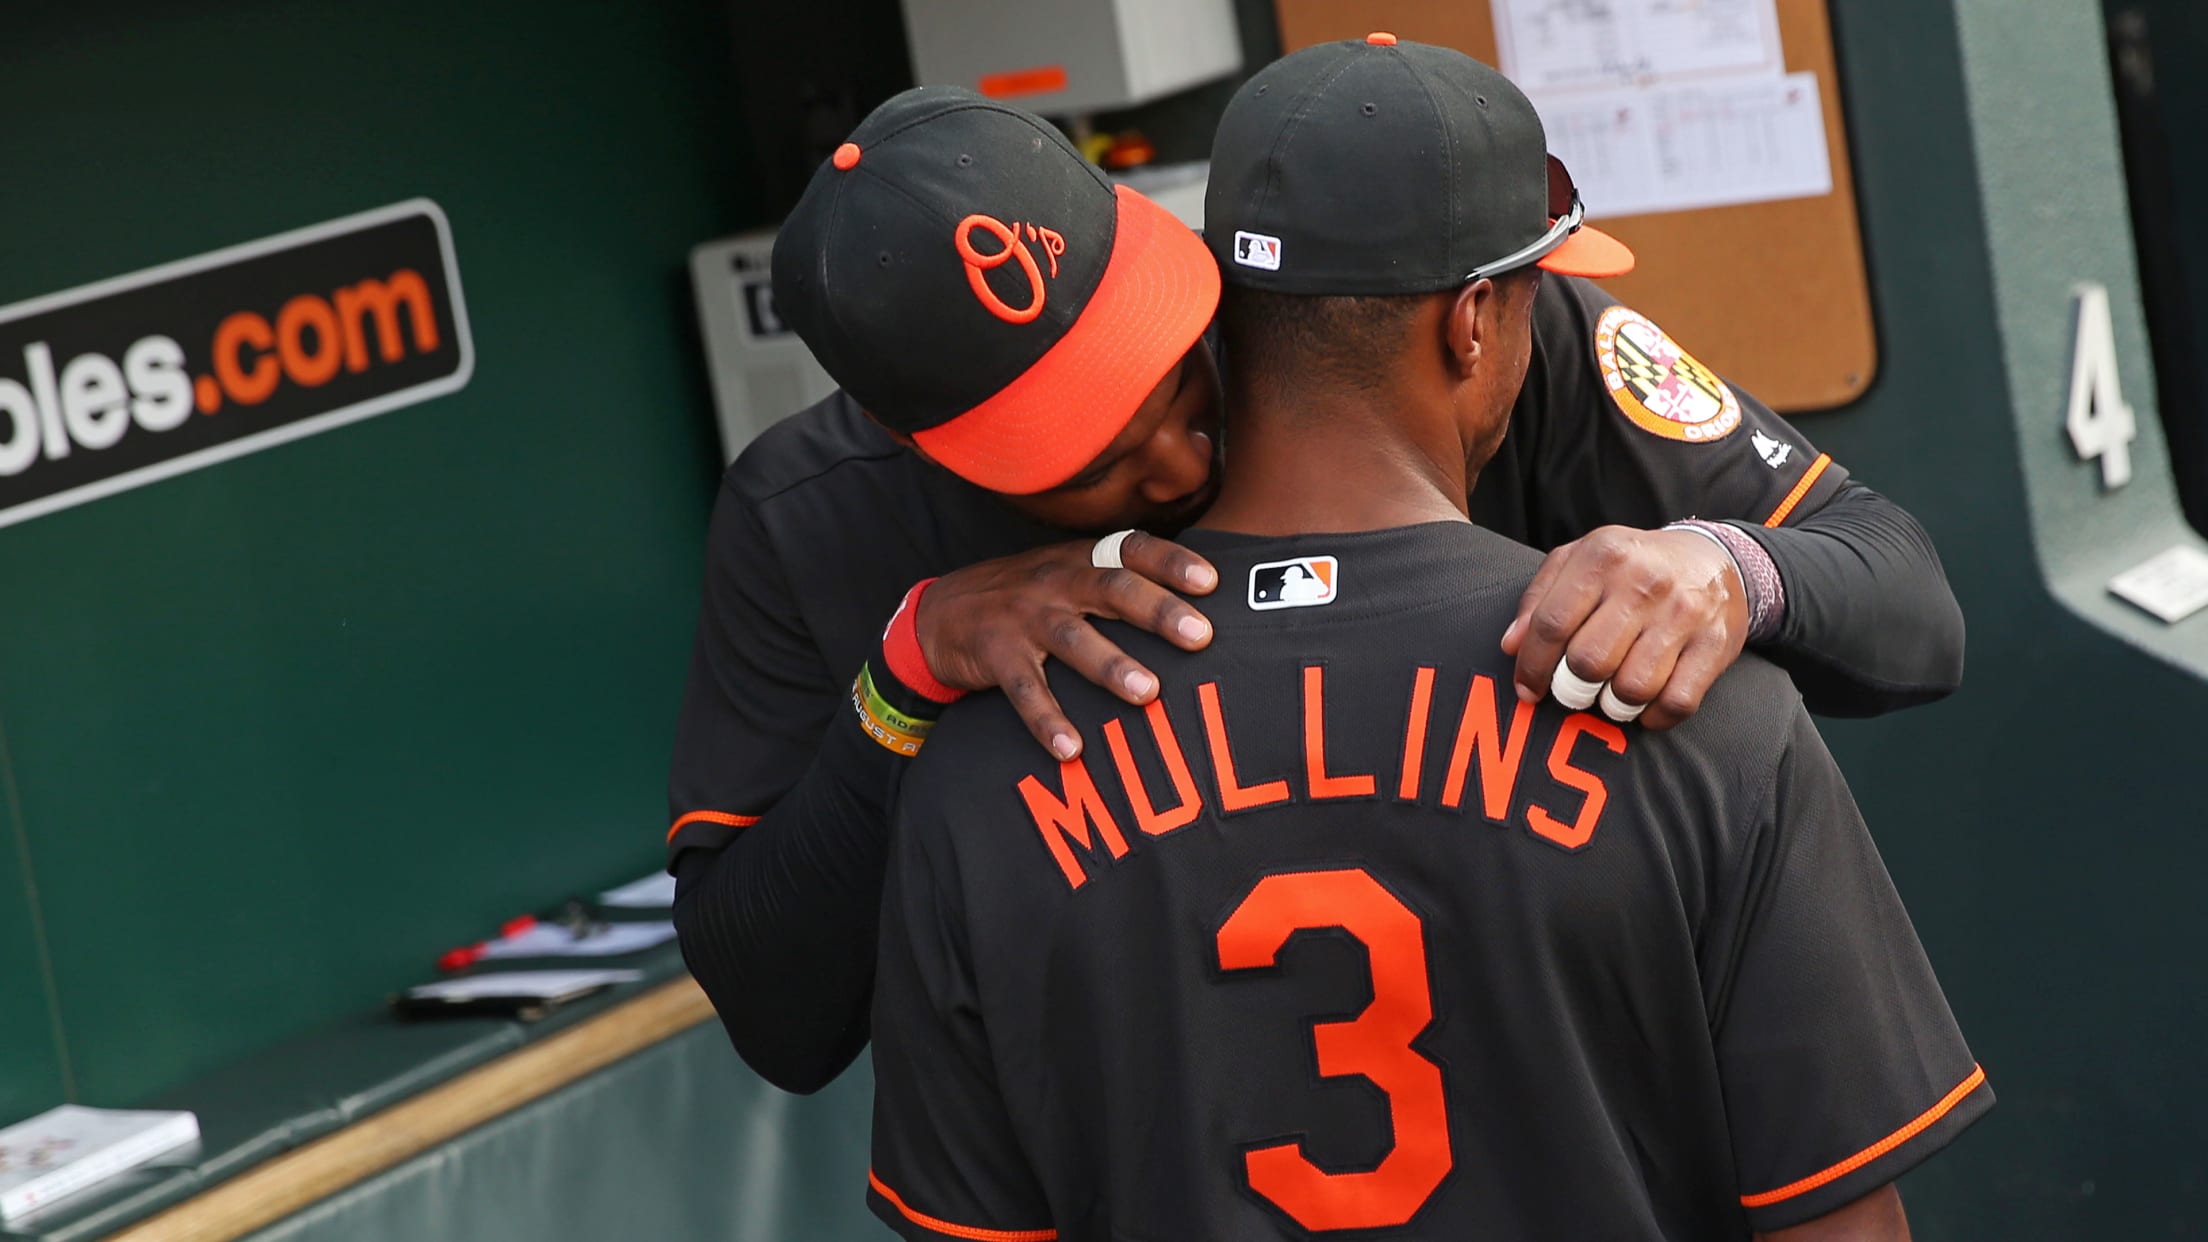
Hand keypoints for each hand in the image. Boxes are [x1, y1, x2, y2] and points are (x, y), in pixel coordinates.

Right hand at [916, 533, 1217, 758]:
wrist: (941, 612)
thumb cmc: (1028, 597)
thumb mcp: (1068, 573)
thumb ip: (1121, 579)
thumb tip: (1199, 606)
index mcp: (1081, 559)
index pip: (1131, 548)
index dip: (1170, 562)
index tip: (1211, 581)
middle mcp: (1056, 582)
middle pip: (1112, 589)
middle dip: (1158, 612)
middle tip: (1200, 637)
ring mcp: (1025, 619)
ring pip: (1073, 640)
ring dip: (1112, 667)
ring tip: (1149, 694)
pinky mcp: (997, 656)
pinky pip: (1025, 691)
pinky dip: (1047, 720)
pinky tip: (1071, 748)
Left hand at [1500, 526, 1748, 729]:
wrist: (1714, 559)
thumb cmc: (1631, 567)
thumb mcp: (1580, 562)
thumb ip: (1539, 599)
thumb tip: (1512, 645)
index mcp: (1603, 556)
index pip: (1551, 624)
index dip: (1532, 665)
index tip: (1528, 689)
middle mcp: (1645, 582)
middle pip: (1589, 662)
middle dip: (1573, 688)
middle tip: (1575, 689)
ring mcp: (1684, 614)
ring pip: (1632, 689)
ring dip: (1614, 704)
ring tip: (1611, 692)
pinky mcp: (1715, 644)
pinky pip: (1676, 703)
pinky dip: (1654, 716)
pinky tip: (1646, 703)